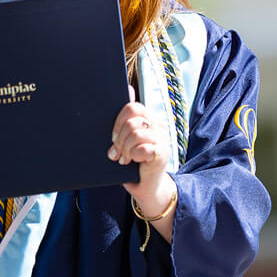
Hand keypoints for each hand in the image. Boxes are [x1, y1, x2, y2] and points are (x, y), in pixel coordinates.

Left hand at [109, 96, 177, 242]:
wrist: (146, 187)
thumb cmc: (133, 162)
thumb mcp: (126, 139)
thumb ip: (126, 118)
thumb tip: (129, 88)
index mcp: (149, 119)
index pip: (132, 108)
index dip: (118, 121)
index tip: (112, 136)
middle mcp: (158, 126)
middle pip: (132, 120)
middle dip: (119, 138)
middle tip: (115, 152)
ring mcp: (163, 139)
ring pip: (136, 133)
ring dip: (124, 149)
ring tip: (123, 159)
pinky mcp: (163, 154)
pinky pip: (143, 148)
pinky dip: (133, 156)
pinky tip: (131, 162)